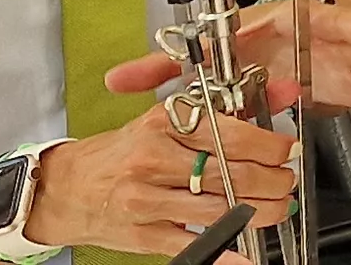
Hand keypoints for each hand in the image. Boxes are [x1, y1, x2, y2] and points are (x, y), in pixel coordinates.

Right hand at [24, 99, 297, 258]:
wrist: (64, 189)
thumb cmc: (118, 153)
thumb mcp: (160, 123)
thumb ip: (215, 114)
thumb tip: (275, 100)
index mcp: (161, 124)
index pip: (228, 134)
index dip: (268, 146)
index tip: (286, 150)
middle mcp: (152, 160)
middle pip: (230, 173)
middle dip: (272, 180)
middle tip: (286, 181)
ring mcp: (146, 200)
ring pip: (218, 208)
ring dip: (260, 212)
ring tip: (278, 208)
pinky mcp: (143, 234)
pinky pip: (192, 244)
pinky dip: (224, 253)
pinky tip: (247, 255)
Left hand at [106, 0, 350, 147]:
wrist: (292, 40)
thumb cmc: (253, 42)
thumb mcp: (209, 53)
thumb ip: (166, 67)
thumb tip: (117, 80)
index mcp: (282, 23)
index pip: (305, 14)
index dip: (326, 16)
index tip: (335, 19)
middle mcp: (316, 37)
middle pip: (347, 35)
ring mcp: (338, 61)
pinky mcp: (350, 86)